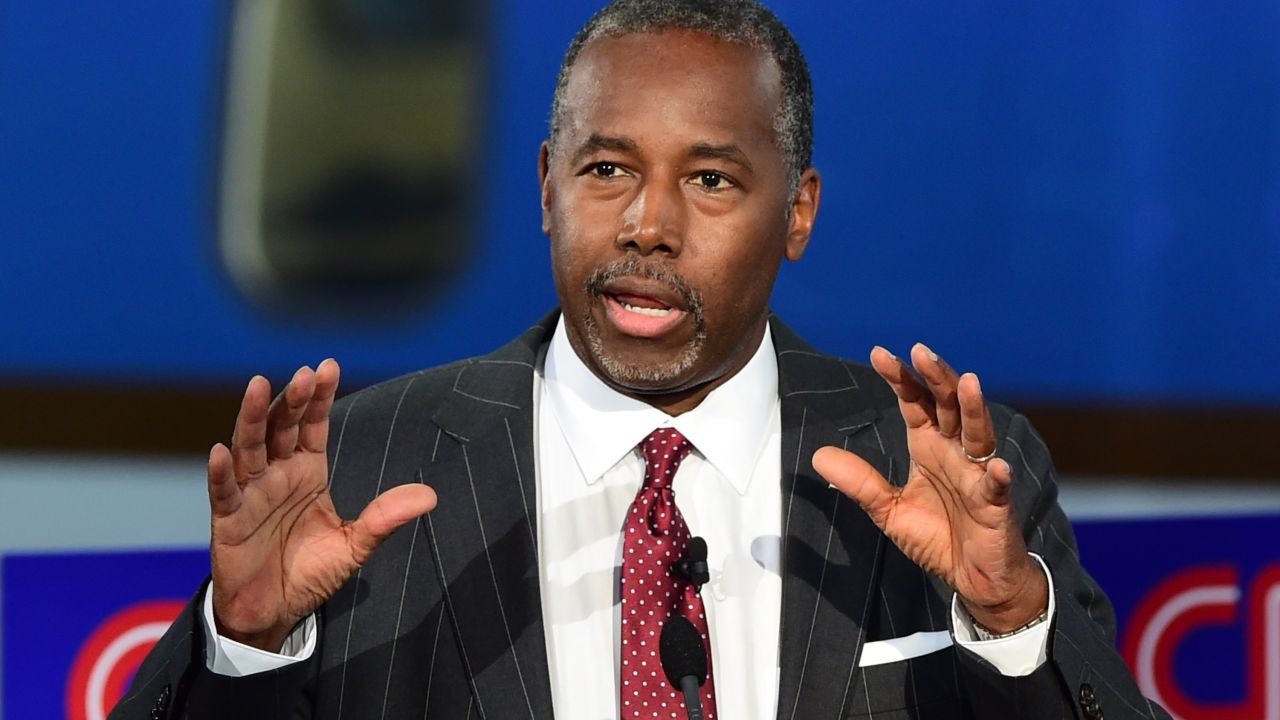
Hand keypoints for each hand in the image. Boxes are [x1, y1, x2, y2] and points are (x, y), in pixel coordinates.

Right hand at [206, 359, 436, 650]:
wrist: (274, 612)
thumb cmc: (309, 573)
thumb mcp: (354, 546)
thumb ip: (385, 519)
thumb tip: (430, 496)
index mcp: (308, 471)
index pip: (313, 425)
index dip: (319, 397)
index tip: (328, 366)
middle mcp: (277, 474)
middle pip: (282, 427)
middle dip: (292, 400)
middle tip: (304, 374)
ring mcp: (250, 493)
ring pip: (250, 447)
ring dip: (252, 417)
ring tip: (258, 385)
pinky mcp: (228, 519)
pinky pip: (224, 491)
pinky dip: (222, 472)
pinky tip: (221, 450)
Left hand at [812, 344, 1046, 633]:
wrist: (974, 579)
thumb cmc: (937, 537)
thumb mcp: (889, 510)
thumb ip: (860, 482)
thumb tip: (818, 456)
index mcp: (928, 447)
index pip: (915, 403)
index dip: (901, 379)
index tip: (879, 354)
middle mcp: (955, 452)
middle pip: (948, 405)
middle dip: (936, 378)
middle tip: (921, 351)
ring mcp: (979, 475)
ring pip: (979, 434)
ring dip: (974, 409)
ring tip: (968, 382)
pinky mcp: (997, 506)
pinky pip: (998, 488)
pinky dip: (999, 476)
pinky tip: (997, 465)